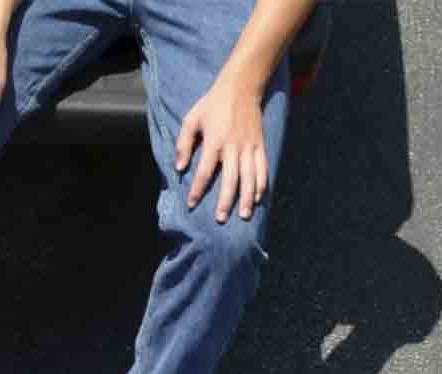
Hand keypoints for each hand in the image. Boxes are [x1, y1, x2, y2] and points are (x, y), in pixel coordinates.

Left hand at [174, 74, 268, 221]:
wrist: (242, 85)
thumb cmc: (213, 103)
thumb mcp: (192, 118)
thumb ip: (183, 143)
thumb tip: (179, 168)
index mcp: (215, 140)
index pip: (205, 170)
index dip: (198, 189)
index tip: (191, 203)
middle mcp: (233, 145)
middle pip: (230, 179)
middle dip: (226, 201)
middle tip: (221, 219)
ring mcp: (249, 145)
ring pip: (250, 176)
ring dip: (248, 198)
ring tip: (245, 216)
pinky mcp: (260, 144)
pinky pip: (263, 167)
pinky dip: (262, 184)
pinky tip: (259, 199)